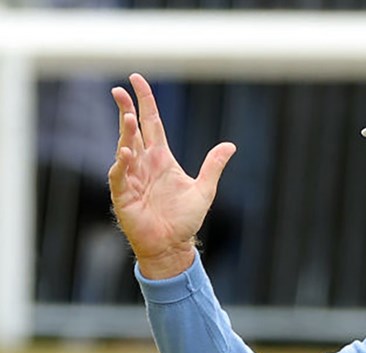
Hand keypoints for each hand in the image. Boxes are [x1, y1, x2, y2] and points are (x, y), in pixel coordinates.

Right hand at [108, 73, 235, 278]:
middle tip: (120, 90)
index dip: (145, 102)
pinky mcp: (124, 194)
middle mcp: (144, 163)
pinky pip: (120, 175)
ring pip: (126, 148)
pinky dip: (122, 164)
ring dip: (126, 133)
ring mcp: (132, 177)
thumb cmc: (184, 219)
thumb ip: (213, 166)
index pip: (152, 123)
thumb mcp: (204, 189)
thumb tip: (230, 145)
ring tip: (129, 118)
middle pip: (133, 129)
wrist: (172, 244)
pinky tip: (127, 153)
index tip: (136, 81)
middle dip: (127, 109)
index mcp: (162, 157)